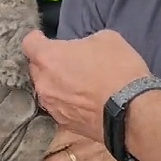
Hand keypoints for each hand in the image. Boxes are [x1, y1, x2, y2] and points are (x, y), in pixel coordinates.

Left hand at [22, 29, 150, 141]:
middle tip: (67, 61)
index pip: (29, 44)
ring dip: (56, 84)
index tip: (42, 37)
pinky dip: (66, 102)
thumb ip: (84, 41)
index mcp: (48, 58)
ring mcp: (51, 105)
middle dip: (47, 63)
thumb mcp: (106, 39)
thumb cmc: (118, 70)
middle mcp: (43, 83)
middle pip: (36, 68)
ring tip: (76, 84)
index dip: (36, 39)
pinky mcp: (63, 123)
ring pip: (46, 89)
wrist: (132, 112)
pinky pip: (59, 107)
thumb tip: (82, 49)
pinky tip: (82, 101)